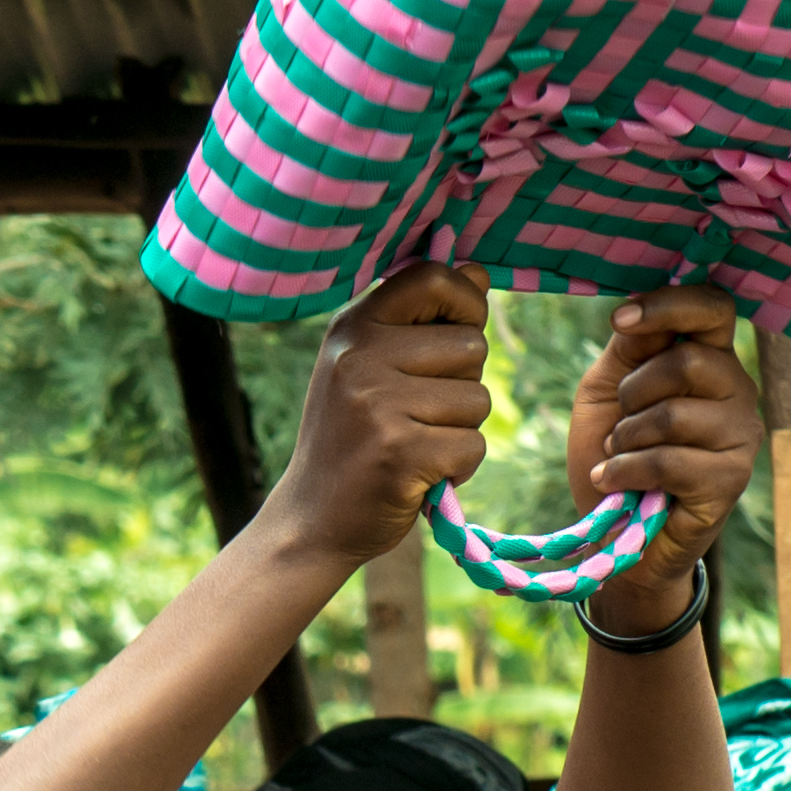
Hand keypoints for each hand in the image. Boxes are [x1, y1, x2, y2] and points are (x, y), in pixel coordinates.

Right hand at [264, 269, 503, 567]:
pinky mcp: (399, 453)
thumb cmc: (354, 439)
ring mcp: (376, 405)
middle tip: (417, 415)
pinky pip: (473, 445)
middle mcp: (360, 357)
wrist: (311, 519)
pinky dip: (459, 467)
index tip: (452, 335)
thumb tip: (479, 271)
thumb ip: (420, 321)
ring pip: (478, 399)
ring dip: (460, 429)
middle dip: (463, 385)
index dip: (465, 303)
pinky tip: (419, 474)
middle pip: (471, 345)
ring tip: (415, 444)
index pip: (433, 277)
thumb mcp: (369, 367)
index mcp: (354, 327)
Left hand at [565, 285, 759, 600]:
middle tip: (620, 424)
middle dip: (633, 392)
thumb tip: (637, 313)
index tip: (620, 320)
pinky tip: (616, 482)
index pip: (714, 307)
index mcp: (710, 358)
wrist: (617, 534)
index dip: (669, 305)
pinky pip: (670, 460)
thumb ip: (628, 350)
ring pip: (675, 414)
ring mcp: (740, 435)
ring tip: (619, 456)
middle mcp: (736, 390)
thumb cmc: (615, 454)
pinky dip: (627, 471)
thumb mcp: (608, 392)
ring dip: (627, 438)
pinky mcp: (731, 479)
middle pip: (688, 360)